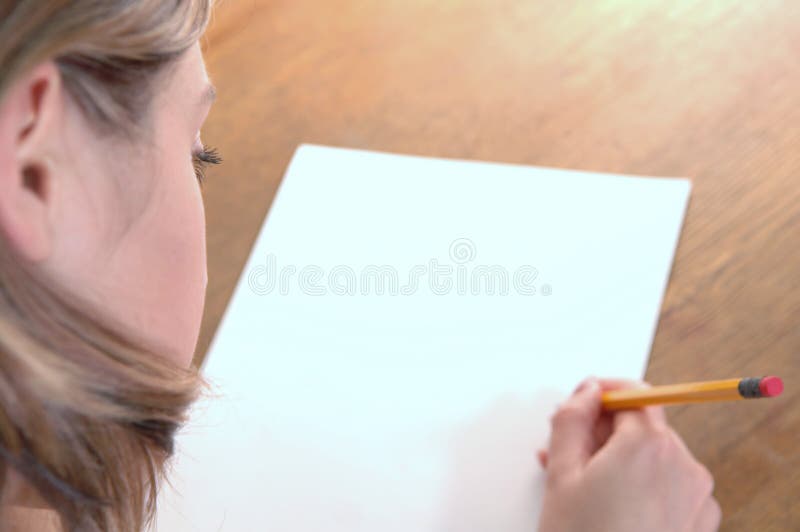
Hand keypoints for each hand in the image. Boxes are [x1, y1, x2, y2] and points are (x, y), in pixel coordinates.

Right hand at [537, 379, 720, 531]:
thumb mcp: (561, 473)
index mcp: (648, 445)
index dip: (604, 393)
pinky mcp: (699, 521)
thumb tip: (586, 391)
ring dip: (620, 459)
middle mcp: (682, 464)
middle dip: (604, 432)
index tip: (583, 400)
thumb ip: (571, 418)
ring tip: (582, 485)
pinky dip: (643, 485)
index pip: (633, 393)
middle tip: (566, 451)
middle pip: (643, 425)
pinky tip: (611, 505)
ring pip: (655, 455)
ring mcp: (696, 495)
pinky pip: (670, 484)